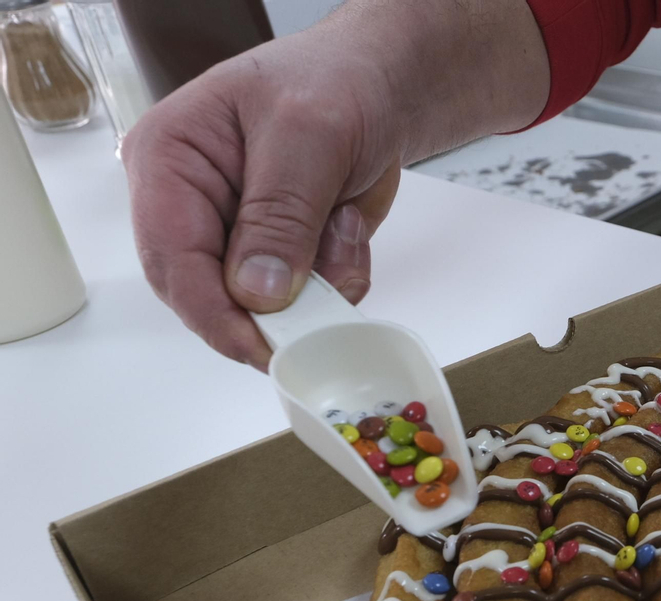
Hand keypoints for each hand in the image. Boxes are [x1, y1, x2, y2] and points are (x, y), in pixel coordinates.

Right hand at [122, 0, 549, 369]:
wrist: (381, 87)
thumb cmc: (332, 83)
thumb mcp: (308, 136)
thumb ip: (281, 214)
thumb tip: (254, 290)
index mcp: (169, 160)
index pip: (172, 257)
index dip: (212, 312)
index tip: (258, 346)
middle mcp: (190, 207)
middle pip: (207, 295)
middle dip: (273, 307)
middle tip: (322, 308)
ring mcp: (234, 237)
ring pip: (262, 307)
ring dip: (318, 284)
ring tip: (344, 222)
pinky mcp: (278, 258)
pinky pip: (305, 301)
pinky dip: (339, 278)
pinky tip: (349, 224)